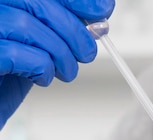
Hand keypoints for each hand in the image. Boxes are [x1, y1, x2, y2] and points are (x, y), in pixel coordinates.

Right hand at [0, 0, 114, 128]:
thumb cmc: (6, 78)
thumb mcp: (39, 48)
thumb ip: (61, 32)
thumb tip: (96, 23)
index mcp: (9, 3)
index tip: (102, 10)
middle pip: (40, 2)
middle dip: (73, 30)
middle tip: (87, 53)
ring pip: (28, 26)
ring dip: (61, 54)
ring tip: (66, 72)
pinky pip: (17, 54)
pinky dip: (42, 68)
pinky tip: (43, 77)